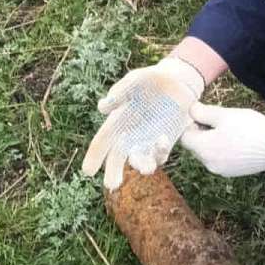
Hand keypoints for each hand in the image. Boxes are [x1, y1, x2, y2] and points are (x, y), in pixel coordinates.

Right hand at [82, 57, 204, 189]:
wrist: (177, 83)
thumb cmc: (150, 80)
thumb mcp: (135, 81)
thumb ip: (120, 92)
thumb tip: (102, 108)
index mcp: (117, 122)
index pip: (102, 141)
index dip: (94, 156)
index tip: (87, 171)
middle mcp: (130, 135)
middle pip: (118, 158)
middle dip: (113, 172)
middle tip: (112, 185)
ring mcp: (148, 141)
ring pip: (141, 161)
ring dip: (142, 167)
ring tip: (146, 168)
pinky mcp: (165, 143)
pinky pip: (160, 155)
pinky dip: (160, 151)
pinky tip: (162, 139)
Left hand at [180, 103, 264, 176]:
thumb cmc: (249, 128)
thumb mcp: (223, 115)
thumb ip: (202, 112)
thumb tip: (190, 110)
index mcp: (203, 148)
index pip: (184, 137)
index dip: (191, 124)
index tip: (203, 115)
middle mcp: (208, 163)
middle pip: (197, 146)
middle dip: (203, 133)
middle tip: (219, 121)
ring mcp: (221, 170)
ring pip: (209, 153)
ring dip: (214, 142)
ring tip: (231, 130)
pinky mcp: (233, 173)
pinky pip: (221, 160)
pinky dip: (225, 150)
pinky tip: (239, 141)